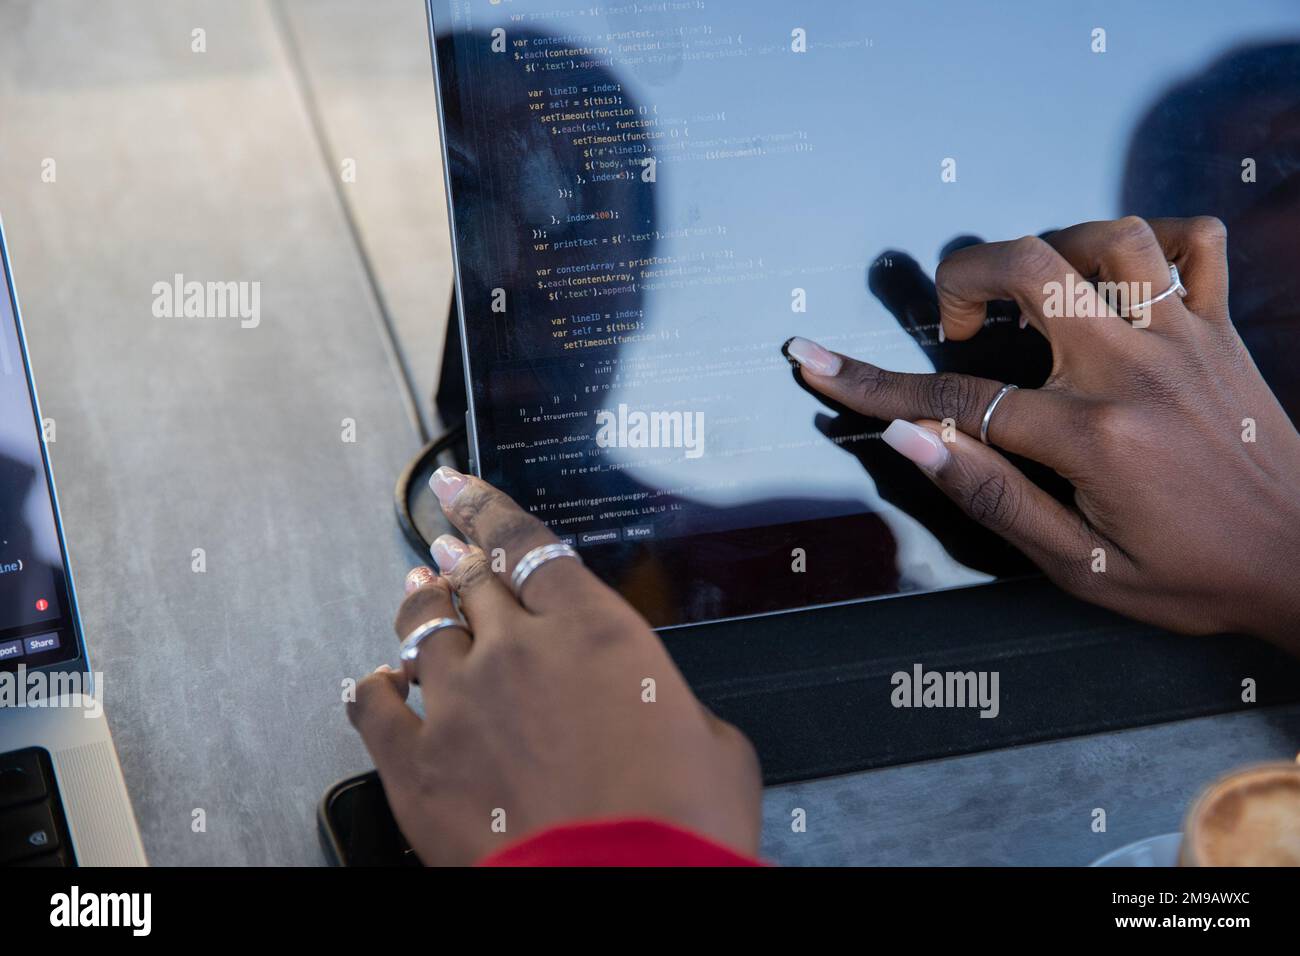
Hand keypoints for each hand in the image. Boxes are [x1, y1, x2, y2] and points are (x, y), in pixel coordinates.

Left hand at [346, 468, 761, 864]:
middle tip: (448, 543)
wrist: (619, 891)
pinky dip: (370, 686)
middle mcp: (516, 650)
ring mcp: (458, 702)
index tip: (465, 490)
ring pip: (421, 629)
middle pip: (472, 579)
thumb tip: (668, 722)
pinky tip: (374, 681)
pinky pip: (371, 704)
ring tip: (417, 592)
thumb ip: (674, 707)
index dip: (488, 509)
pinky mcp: (416, 762)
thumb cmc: (675, 826)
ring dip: (419, 605)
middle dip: (459, 555)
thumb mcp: (715, 746)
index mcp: (593, 630)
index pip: (526, 542)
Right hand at [787, 216, 1299, 646]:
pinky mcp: (1222, 329)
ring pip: (1108, 236)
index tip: (813, 359)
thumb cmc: (1189, 579)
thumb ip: (989, 496)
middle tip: (957, 327)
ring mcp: (1186, 337)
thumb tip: (907, 437)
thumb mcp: (1077, 568)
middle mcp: (1137, 368)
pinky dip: (1151, 241)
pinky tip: (1119, 280)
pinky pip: (1194, 242)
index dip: (872, 380)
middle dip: (964, 276)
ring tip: (1033, 296)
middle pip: (1031, 266)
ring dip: (1050, 248)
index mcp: (1092, 435)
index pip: (957, 397)